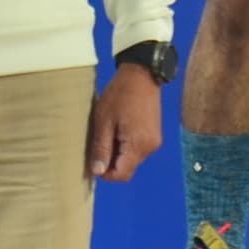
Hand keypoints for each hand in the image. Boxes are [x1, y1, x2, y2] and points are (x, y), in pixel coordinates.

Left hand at [87, 66, 164, 182]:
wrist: (142, 74)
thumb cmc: (119, 95)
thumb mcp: (104, 121)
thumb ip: (102, 148)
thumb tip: (97, 172)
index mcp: (138, 145)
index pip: (122, 175)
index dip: (105, 173)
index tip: (93, 159)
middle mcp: (150, 148)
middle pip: (127, 168)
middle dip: (111, 163)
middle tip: (98, 143)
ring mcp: (154, 141)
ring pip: (132, 160)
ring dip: (118, 154)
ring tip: (108, 134)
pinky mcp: (154, 135)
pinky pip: (138, 150)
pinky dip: (126, 146)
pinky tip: (118, 130)